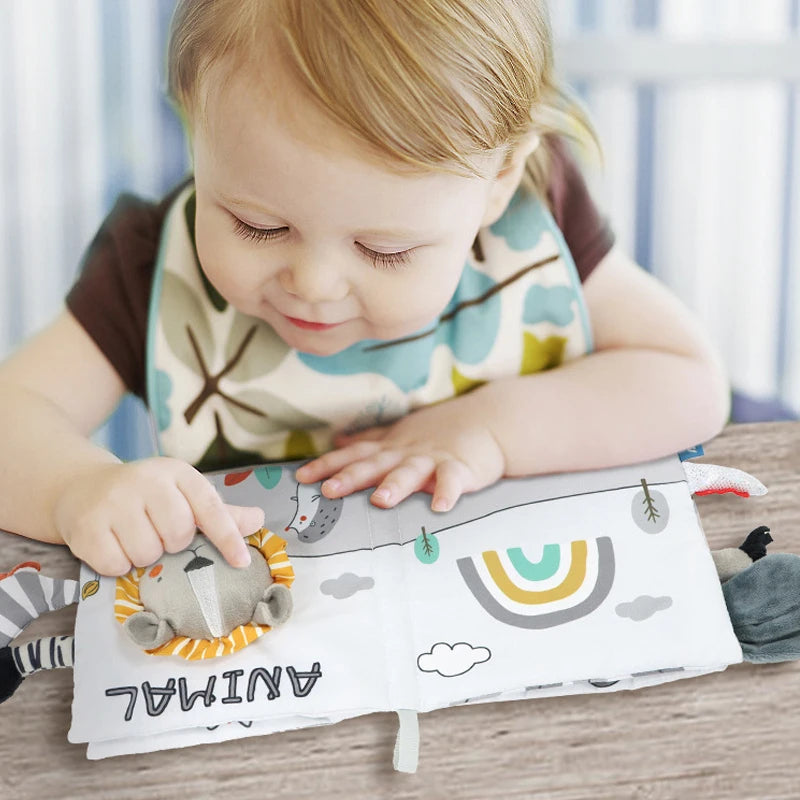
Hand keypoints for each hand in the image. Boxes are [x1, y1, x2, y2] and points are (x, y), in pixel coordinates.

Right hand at [52, 457, 263, 575]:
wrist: (82, 487)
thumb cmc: (145, 496)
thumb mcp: (182, 495)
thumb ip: (219, 512)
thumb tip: (258, 519)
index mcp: (177, 473)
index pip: (210, 508)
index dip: (228, 537)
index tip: (242, 562)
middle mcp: (146, 481)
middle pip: (178, 536)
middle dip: (172, 545)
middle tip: (158, 532)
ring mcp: (113, 502)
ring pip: (147, 554)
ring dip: (144, 556)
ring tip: (134, 537)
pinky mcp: (86, 526)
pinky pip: (116, 565)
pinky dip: (118, 565)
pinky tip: (113, 544)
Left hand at [295, 393, 505, 510]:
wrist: (487, 420)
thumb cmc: (439, 431)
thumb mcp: (399, 434)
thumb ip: (369, 440)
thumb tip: (337, 442)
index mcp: (390, 448)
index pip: (352, 456)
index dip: (327, 465)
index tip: (300, 477)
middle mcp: (406, 453)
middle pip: (375, 465)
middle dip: (351, 477)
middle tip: (329, 490)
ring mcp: (433, 459)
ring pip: (411, 472)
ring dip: (396, 485)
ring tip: (381, 501)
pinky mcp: (460, 467)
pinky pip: (453, 480)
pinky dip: (448, 492)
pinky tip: (441, 508)